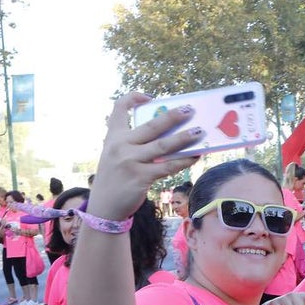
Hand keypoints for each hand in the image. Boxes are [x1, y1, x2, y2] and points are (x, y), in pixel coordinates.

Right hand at [86, 93, 202, 220]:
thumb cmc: (115, 178)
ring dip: (184, 138)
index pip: (118, 109)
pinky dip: (183, 160)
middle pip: (150, 126)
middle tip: (190, 110)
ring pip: (163, 146)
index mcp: (113, 137)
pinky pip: (168, 166)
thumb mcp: (115, 155)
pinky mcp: (141, 177)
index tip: (149, 97)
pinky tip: (195, 156)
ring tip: (200, 132)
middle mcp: (120, 146)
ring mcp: (130, 161)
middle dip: (172, 116)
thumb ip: (133, 144)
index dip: (133, 98)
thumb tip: (169, 135)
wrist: (104, 207)